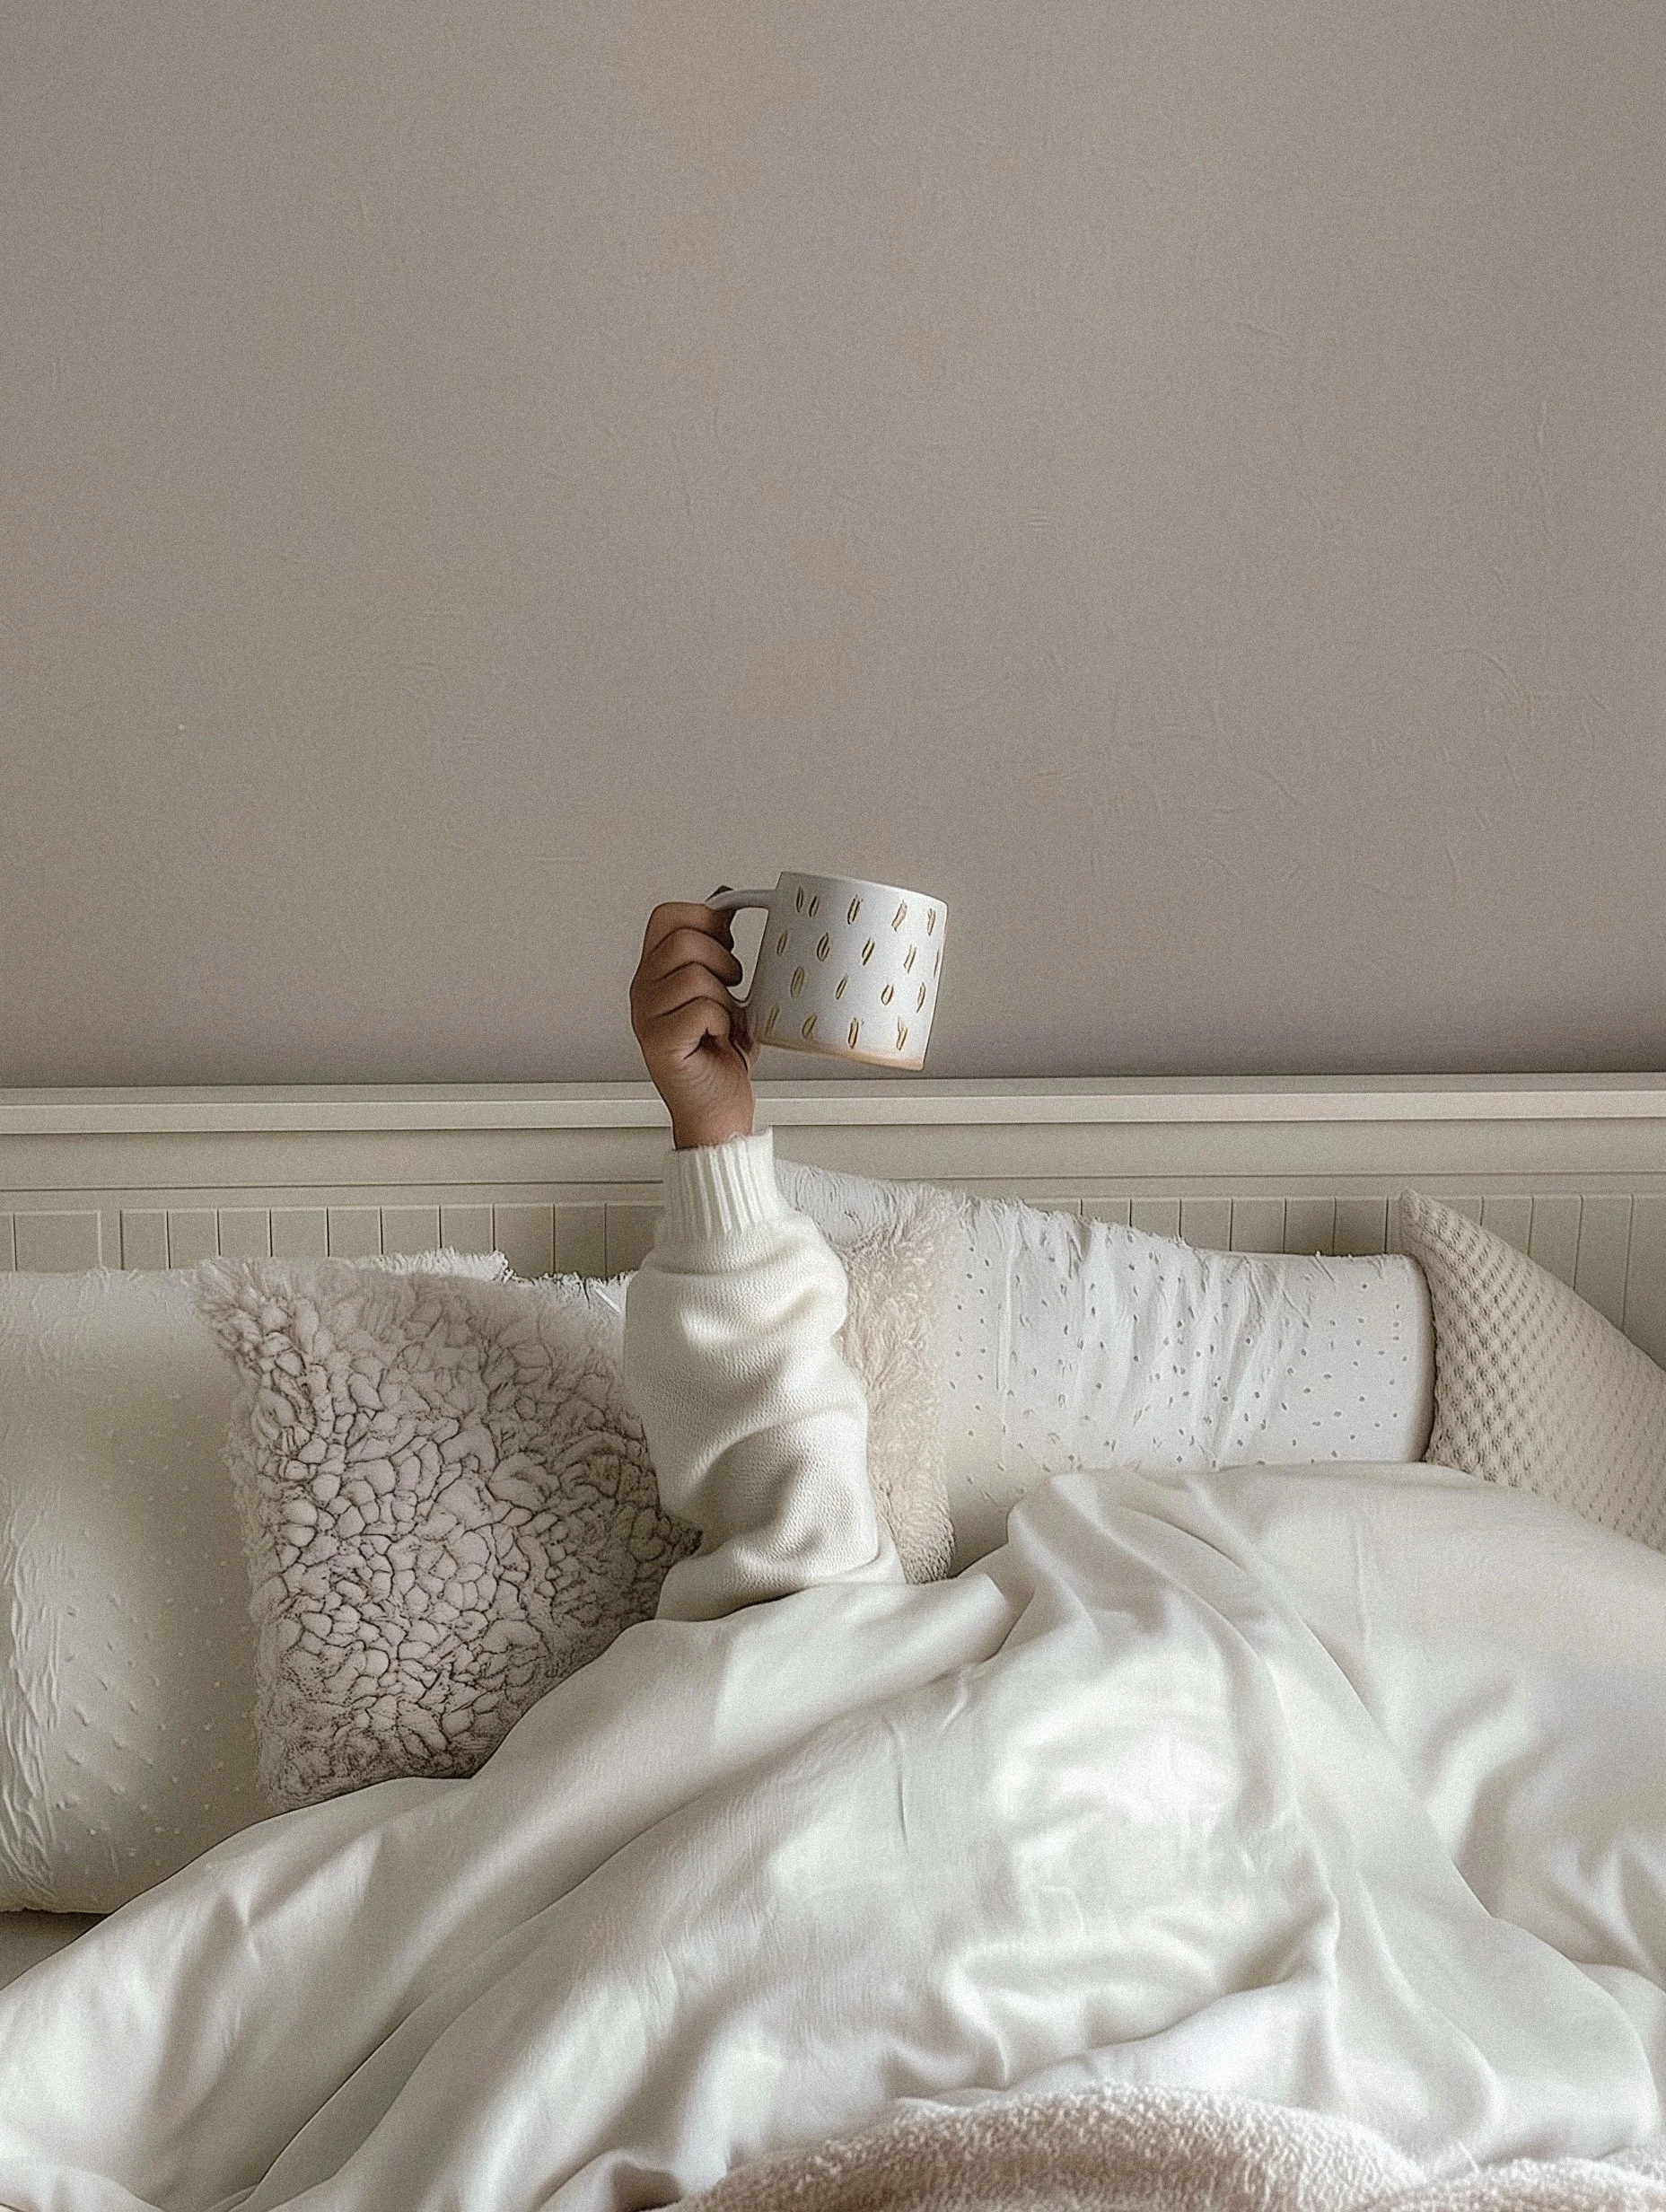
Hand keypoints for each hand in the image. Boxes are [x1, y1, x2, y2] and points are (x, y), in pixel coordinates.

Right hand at [630, 892, 761, 1149]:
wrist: (719, 1111)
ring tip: (724, 1021)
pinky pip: (703, 1010)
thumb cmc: (721, 1055)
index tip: (728, 945)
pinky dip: (723, 1024)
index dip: (705, 920)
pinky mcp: (659, 1043)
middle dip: (723, 960)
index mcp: (654, 972)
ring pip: (696, 975)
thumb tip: (723, 896)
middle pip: (683, 940)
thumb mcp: (725, 988)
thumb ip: (717, 944)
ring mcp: (646, 1016)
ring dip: (726, 998)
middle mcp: (643, 990)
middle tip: (731, 990)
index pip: (667, 916)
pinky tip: (718, 1040)